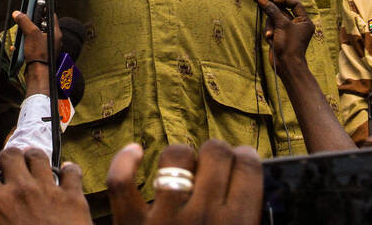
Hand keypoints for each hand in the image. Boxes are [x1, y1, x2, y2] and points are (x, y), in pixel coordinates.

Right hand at [0, 149, 90, 224]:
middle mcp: (21, 191)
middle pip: (10, 154)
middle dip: (8, 157)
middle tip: (10, 166)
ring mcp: (48, 190)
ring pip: (38, 156)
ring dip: (33, 158)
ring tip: (33, 164)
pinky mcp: (73, 196)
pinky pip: (71, 171)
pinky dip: (69, 170)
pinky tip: (66, 173)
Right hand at [13, 11, 51, 94]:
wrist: (37, 73)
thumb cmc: (39, 54)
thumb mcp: (31, 34)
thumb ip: (24, 22)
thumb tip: (17, 13)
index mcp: (55, 33)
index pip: (51, 15)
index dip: (43, 9)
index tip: (35, 6)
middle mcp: (53, 40)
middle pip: (41, 25)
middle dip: (30, 24)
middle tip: (23, 21)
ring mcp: (47, 47)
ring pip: (35, 36)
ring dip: (25, 35)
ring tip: (20, 35)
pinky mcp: (41, 54)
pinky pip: (32, 45)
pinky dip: (24, 45)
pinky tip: (17, 47)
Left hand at [108, 140, 262, 224]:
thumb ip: (247, 216)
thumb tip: (249, 186)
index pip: (248, 166)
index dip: (245, 158)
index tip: (240, 161)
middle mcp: (203, 217)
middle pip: (216, 152)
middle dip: (216, 155)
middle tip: (211, 170)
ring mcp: (164, 219)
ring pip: (177, 155)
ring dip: (181, 158)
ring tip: (182, 172)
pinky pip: (122, 181)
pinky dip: (125, 161)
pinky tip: (136, 153)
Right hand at [257, 0, 313, 77]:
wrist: (286, 65)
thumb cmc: (289, 46)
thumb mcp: (281, 25)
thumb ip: (272, 10)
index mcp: (304, 21)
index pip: (295, 4)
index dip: (284, 1)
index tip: (272, 1)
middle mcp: (297, 25)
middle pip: (282, 12)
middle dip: (273, 17)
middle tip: (266, 14)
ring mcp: (288, 31)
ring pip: (274, 20)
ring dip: (270, 27)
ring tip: (271, 34)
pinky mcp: (280, 37)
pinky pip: (271, 29)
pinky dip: (269, 33)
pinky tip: (270, 40)